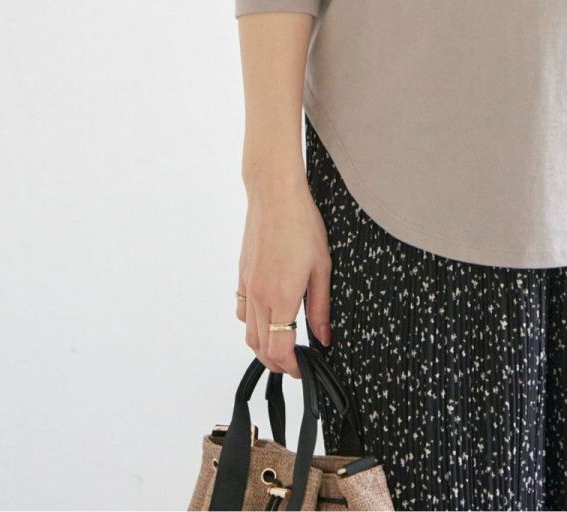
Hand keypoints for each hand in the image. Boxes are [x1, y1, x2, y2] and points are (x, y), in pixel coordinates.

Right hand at [236, 182, 332, 375]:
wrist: (274, 196)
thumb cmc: (302, 225)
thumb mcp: (322, 267)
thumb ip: (321, 306)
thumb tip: (324, 338)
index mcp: (281, 297)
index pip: (279, 349)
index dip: (291, 367)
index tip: (303, 370)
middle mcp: (259, 296)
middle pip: (261, 347)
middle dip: (277, 362)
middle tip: (296, 364)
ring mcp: (248, 286)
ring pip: (249, 332)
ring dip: (263, 347)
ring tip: (283, 346)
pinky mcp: (242, 276)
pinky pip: (242, 311)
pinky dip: (252, 324)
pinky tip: (268, 318)